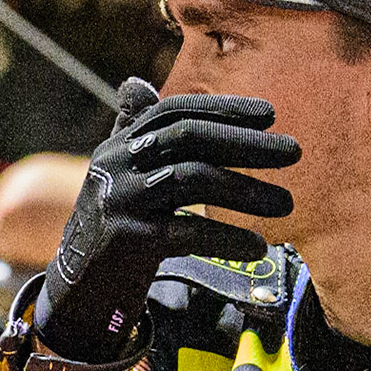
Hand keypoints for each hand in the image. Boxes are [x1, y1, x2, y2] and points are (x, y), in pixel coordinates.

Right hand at [32, 77, 298, 363]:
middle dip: (245, 143)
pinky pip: (188, 232)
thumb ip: (133, 132)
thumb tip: (136, 82)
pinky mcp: (128, 240)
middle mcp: (116, 165)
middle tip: (293, 152)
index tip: (270, 114)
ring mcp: (121, 200)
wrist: (78, 289)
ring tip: (287, 204)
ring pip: (192, 179)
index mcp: (120, 146)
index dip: (224, 109)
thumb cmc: (112, 228)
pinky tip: (258, 248)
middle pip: (188, 138)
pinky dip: (227, 239)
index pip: (176, 113)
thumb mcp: (120, 176)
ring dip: (246, 191)